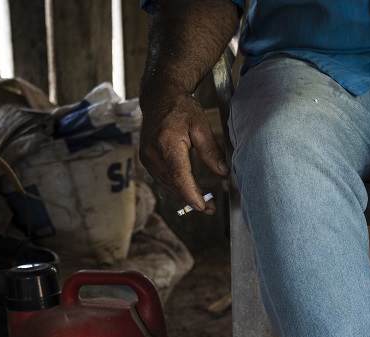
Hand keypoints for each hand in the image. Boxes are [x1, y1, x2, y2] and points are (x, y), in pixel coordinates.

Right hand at [139, 83, 228, 214]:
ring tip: (205, 199)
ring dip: (185, 194)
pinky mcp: (146, 160)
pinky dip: (176, 185)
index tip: (205, 207)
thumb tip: (223, 173)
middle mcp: (153, 153)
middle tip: (211, 207)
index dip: (192, 195)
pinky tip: (190, 188)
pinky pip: (162, 179)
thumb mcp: (201, 126)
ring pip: (167, 185)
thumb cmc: (180, 108)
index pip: (180, 177)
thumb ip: (211, 151)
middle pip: (174, 185)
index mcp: (167, 143)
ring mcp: (147, 158)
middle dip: (192, 198)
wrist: (159, 97)